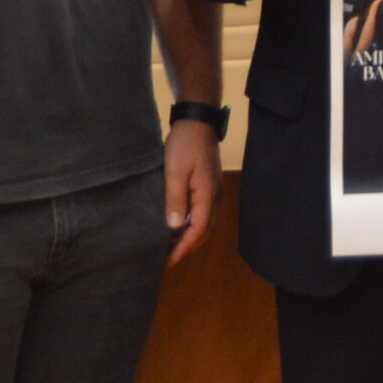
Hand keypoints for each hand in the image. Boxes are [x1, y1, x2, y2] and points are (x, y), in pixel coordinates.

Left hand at [162, 120, 222, 265]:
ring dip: (189, 236)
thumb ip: (175, 200)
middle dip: (187, 247)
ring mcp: (214, 190)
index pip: (198, 230)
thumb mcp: (174, 172)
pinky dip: (191, 224)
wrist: (197, 121)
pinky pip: (202, 212)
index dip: (183, 247)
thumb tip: (173, 227)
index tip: (168, 261)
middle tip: (167, 259)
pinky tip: (177, 225)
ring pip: (205, 222)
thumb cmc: (184, 145)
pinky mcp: (209, 185)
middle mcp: (215, 196)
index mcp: (207, 195)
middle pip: (204, 230)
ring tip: (170, 246)